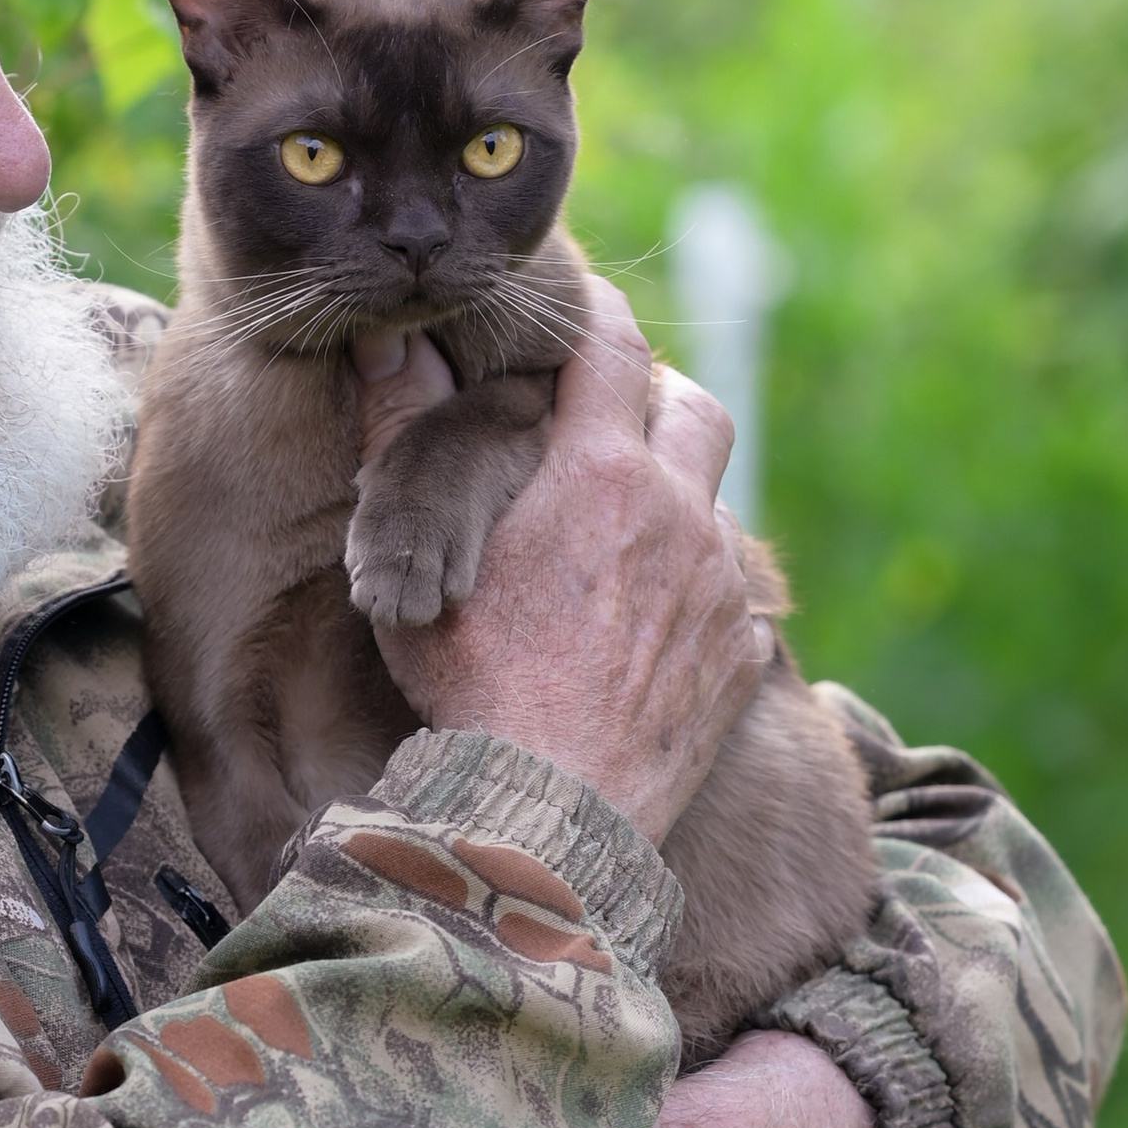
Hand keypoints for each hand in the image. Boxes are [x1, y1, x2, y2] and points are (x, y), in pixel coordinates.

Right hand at [355, 275, 767, 840]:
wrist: (548, 814)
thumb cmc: (468, 689)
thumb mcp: (413, 562)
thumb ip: (401, 440)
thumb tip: (385, 343)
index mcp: (596, 475)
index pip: (613, 349)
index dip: (598, 319)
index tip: (584, 314)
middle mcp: (677, 514)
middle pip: (696, 408)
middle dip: (661, 401)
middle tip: (617, 424)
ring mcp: (719, 586)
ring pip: (717, 503)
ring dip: (680, 502)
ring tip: (628, 536)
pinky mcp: (741, 654)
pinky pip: (734, 595)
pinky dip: (698, 590)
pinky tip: (652, 624)